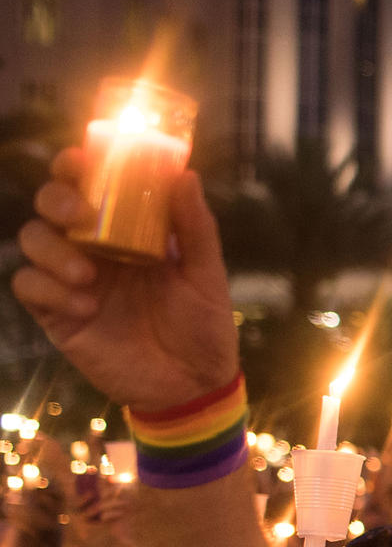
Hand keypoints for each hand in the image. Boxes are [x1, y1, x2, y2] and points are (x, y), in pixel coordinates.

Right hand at [13, 153, 238, 409]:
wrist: (193, 385)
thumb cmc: (204, 326)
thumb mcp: (206, 275)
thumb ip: (195, 227)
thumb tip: (185, 174)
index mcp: (127, 232)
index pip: (90, 186)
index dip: (77, 166)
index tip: (81, 161)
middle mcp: (94, 248)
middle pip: (50, 205)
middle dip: (55, 199)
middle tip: (78, 214)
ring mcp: (72, 280)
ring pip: (32, 240)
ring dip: (51, 249)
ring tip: (89, 275)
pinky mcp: (58, 315)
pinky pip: (29, 286)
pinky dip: (48, 289)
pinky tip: (86, 306)